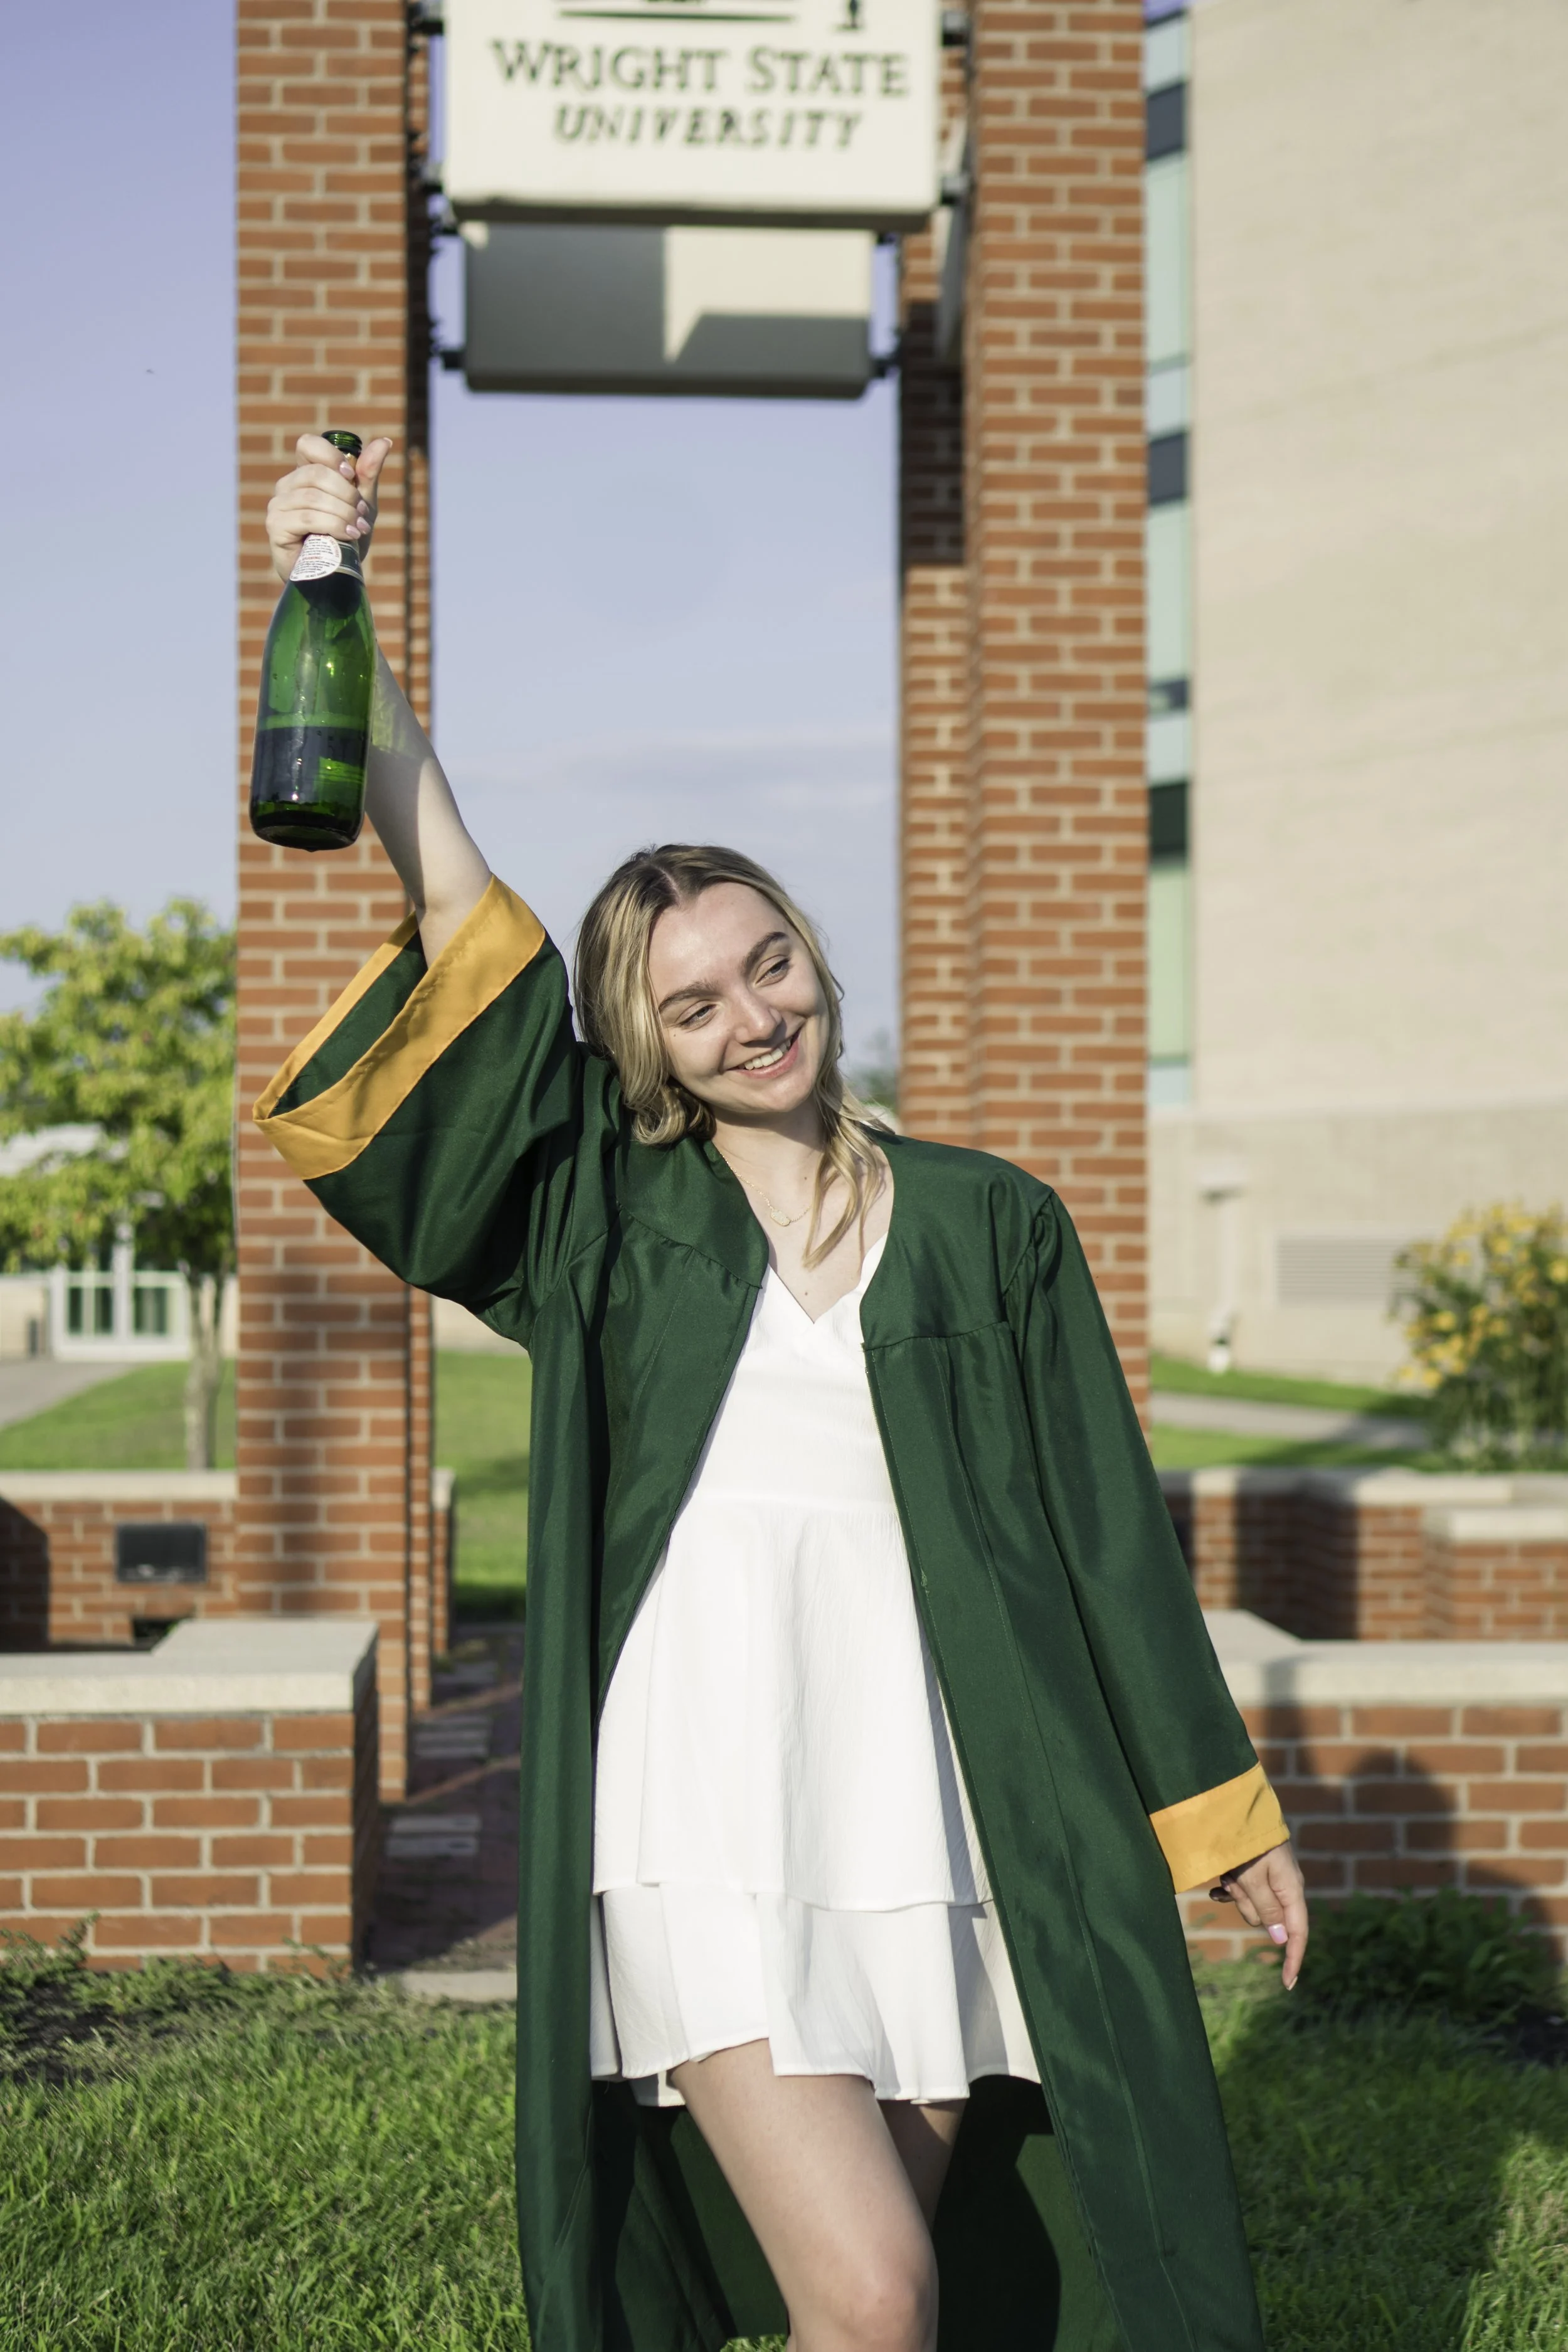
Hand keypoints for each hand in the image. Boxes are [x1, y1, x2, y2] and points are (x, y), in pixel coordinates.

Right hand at [265, 431, 392, 584]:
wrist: (335, 575)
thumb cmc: (345, 537)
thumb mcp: (362, 502)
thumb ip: (368, 473)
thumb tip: (385, 441)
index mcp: (304, 474)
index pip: (307, 445)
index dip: (331, 456)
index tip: (352, 476)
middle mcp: (287, 486)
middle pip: (315, 474)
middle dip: (346, 494)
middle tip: (362, 514)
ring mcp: (278, 506)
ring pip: (313, 497)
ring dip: (343, 513)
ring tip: (358, 529)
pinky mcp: (276, 527)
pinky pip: (306, 518)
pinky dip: (332, 525)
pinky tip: (347, 537)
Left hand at [1209, 1840, 1307, 1989]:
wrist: (1235, 1807)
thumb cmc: (1246, 1844)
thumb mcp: (1254, 1879)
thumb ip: (1266, 1909)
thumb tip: (1282, 1940)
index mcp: (1291, 1888)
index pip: (1298, 1932)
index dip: (1293, 1959)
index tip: (1287, 1984)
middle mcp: (1284, 1885)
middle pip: (1266, 1917)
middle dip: (1247, 1905)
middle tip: (1235, 1881)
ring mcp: (1269, 1877)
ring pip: (1250, 1903)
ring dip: (1236, 1892)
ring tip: (1228, 1871)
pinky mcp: (1255, 1870)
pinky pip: (1242, 1890)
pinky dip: (1230, 1889)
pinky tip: (1218, 1884)